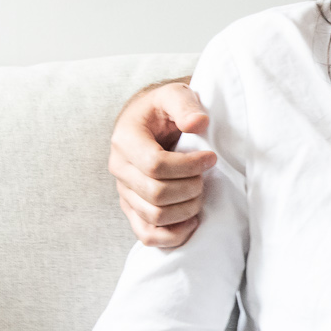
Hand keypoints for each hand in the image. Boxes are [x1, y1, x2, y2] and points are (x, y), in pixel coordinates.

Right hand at [109, 80, 214, 248]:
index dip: (189, 166)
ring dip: (187, 209)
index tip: (211, 157)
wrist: (151, 124)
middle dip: (190, 188)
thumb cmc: (164, 110)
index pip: (155, 165)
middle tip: (206, 176)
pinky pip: (147, 235)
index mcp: (125, 139)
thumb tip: (198, 123)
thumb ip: (185, 104)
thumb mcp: (175, 94)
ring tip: (200, 192)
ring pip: (155, 217)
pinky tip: (192, 221)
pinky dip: (173, 235)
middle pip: (156, 194)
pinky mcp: (133, 210)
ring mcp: (124, 192)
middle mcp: (119, 168)